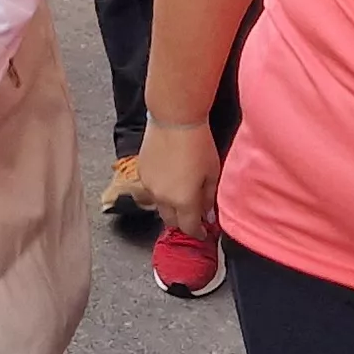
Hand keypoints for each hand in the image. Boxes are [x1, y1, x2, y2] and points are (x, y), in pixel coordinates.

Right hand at [139, 120, 221, 239]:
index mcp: (183, 201)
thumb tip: (207, 212)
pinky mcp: (141, 172)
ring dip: (171, 207)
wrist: (174, 119)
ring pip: (160, 206)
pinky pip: (152, 190)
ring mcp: (149, 186)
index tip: (204, 233)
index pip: (189, 228)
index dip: (198, 233)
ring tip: (182, 196)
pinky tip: (171, 179)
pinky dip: (161, 191)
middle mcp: (163, 198)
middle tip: (194, 216)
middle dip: (183, 222)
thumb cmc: (198, 143)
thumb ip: (208, 197)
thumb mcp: (212, 173)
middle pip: (171, 222)